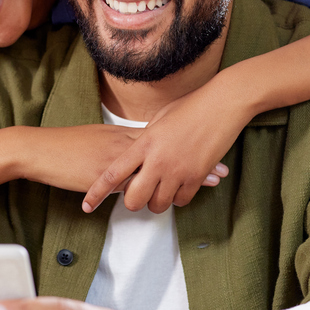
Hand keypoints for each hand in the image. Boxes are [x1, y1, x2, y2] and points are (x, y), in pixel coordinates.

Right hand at [22, 124, 225, 202]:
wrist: (37, 149)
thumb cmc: (66, 146)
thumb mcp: (98, 139)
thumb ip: (120, 144)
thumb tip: (138, 149)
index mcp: (124, 135)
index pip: (163, 137)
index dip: (188, 141)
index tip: (213, 144)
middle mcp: (124, 144)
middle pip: (168, 150)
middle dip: (197, 159)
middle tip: (223, 166)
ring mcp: (116, 159)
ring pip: (158, 167)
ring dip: (186, 175)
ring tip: (212, 181)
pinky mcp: (104, 175)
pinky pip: (135, 184)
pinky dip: (155, 190)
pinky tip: (172, 197)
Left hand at [83, 76, 248, 213]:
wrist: (222, 103)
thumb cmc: (191, 105)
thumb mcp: (159, 119)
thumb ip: (145, 138)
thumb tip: (138, 152)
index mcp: (143, 143)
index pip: (113, 174)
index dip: (97, 193)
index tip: (86, 205)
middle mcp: (158, 160)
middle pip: (134, 198)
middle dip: (133, 202)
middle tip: (138, 195)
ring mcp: (178, 170)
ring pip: (159, 204)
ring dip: (157, 201)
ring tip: (160, 190)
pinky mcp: (197, 176)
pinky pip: (182, 200)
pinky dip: (178, 198)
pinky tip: (179, 187)